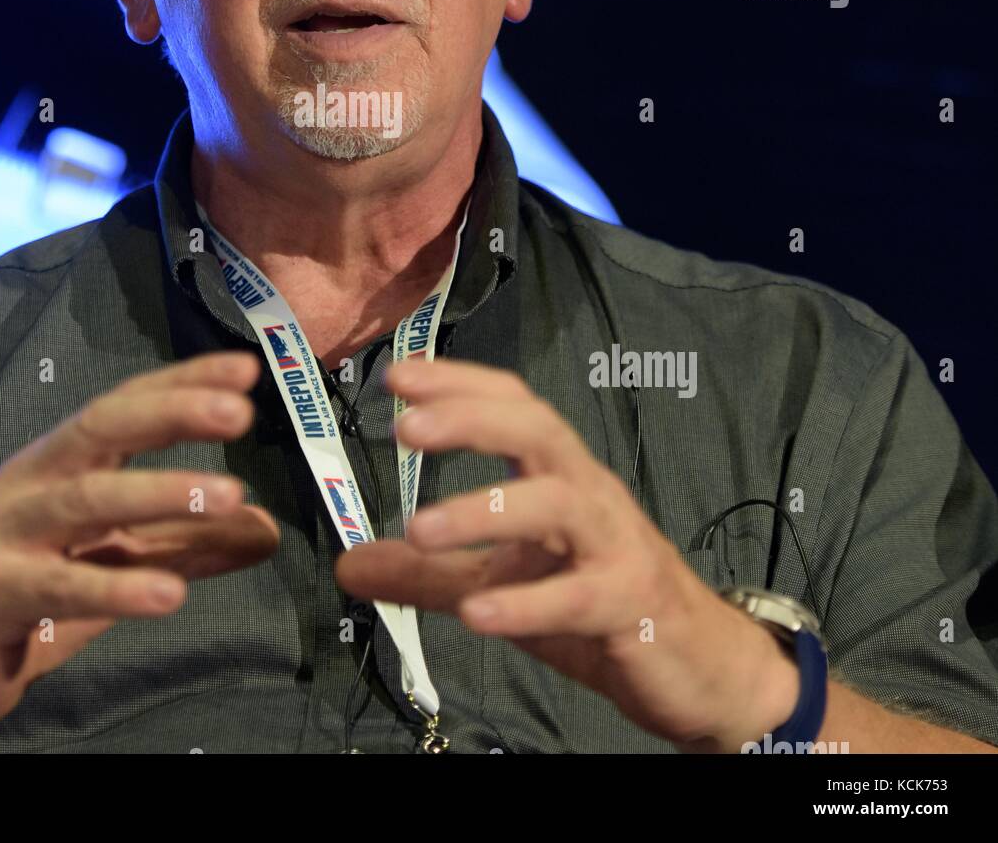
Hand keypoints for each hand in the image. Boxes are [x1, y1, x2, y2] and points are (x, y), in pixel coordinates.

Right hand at [0, 352, 275, 743]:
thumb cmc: (23, 602)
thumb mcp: (115, 565)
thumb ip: (186, 544)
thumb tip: (268, 528)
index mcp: (57, 463)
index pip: (124, 406)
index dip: (181, 383)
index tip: (245, 370)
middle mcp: (29, 482)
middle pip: (102, 428)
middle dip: (172, 413)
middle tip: (240, 413)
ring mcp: (4, 533)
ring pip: (87, 498)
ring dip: (162, 493)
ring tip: (230, 496)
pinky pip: (58, 582)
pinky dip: (116, 585)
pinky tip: (170, 593)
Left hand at [334, 358, 799, 751]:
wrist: (697, 665)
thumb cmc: (595, 601)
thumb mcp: (500, 582)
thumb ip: (427, 572)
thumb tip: (346, 565)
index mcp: (556, 474)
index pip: (512, 405)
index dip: (458, 383)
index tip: (397, 378)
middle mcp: (587, 494)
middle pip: (538, 431)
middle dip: (471, 419)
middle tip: (405, 428)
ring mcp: (615, 546)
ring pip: (559, 505)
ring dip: (487, 509)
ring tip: (420, 528)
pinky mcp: (632, 605)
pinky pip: (580, 597)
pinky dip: (528, 602)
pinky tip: (476, 614)